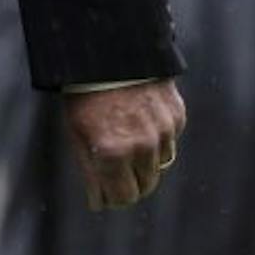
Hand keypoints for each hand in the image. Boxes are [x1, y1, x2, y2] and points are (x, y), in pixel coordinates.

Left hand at [64, 80, 185, 210]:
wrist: (110, 50)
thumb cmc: (86, 93)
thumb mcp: (77, 133)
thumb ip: (90, 172)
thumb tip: (99, 204)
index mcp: (112, 153)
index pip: (123, 198)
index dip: (114, 197)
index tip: (107, 190)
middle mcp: (142, 147)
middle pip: (145, 187)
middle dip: (131, 182)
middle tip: (116, 167)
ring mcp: (162, 131)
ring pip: (159, 165)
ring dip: (145, 160)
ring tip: (126, 135)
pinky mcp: (176, 116)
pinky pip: (169, 141)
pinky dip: (158, 137)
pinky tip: (140, 117)